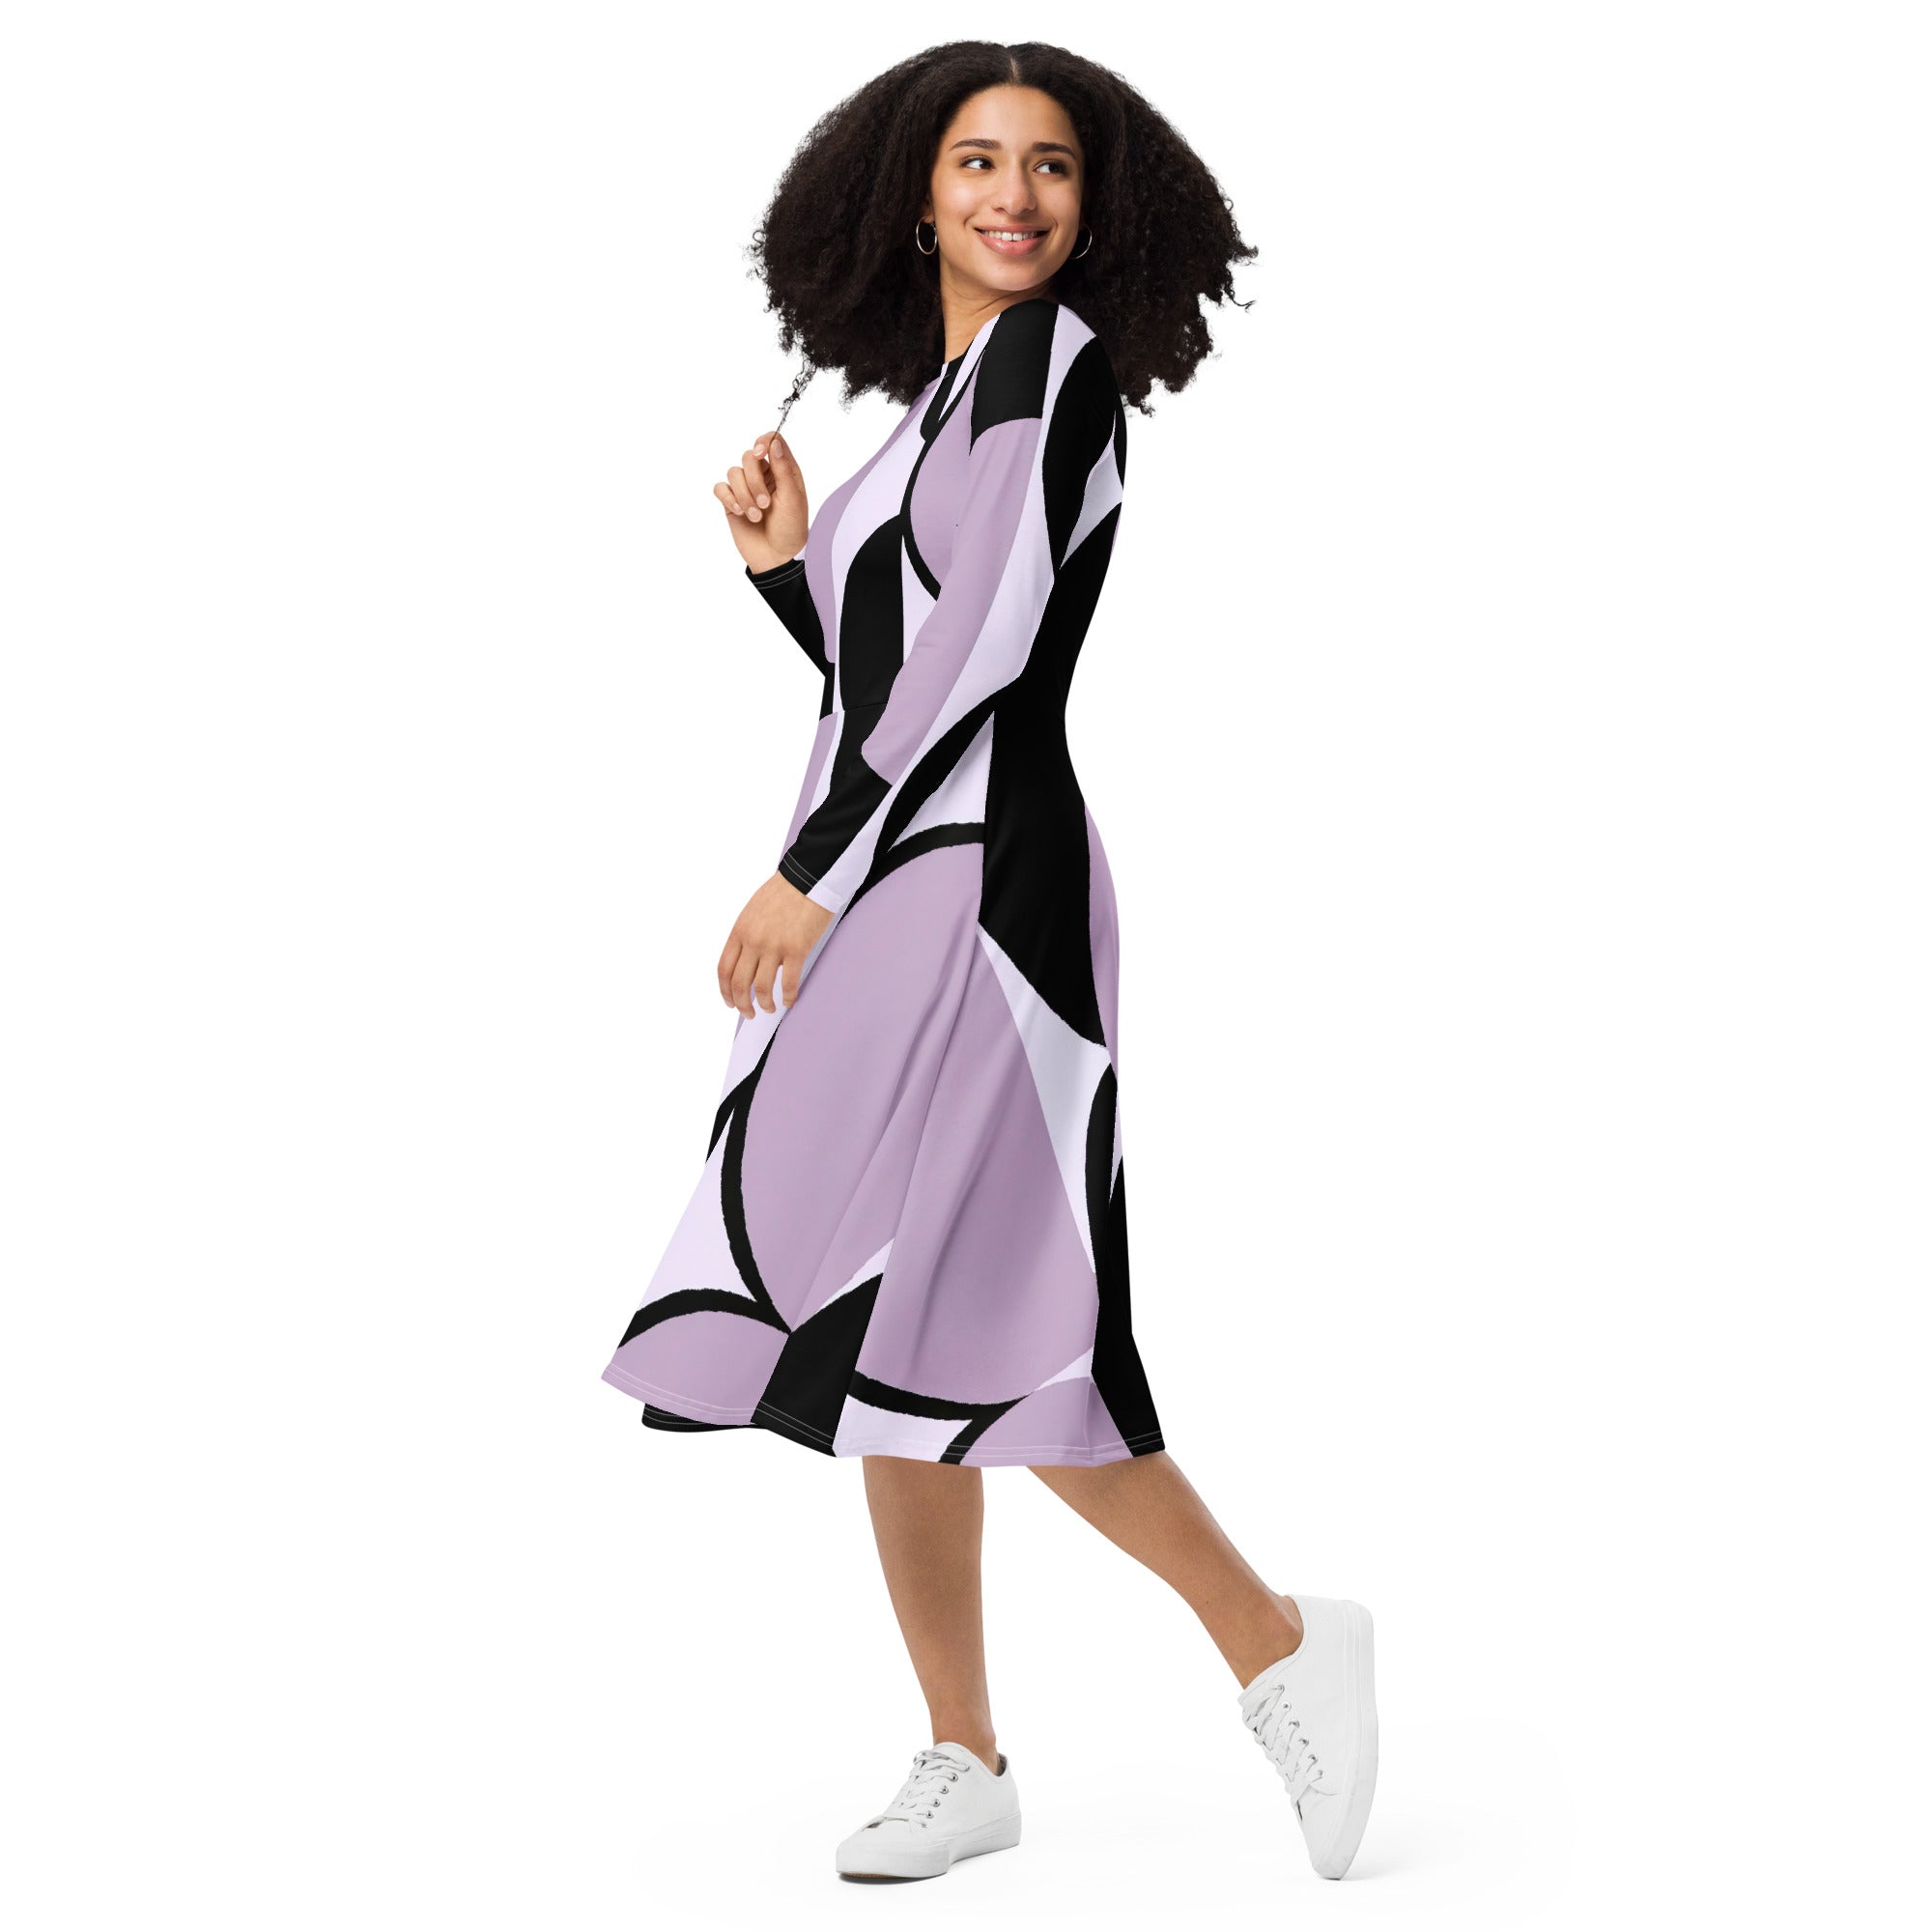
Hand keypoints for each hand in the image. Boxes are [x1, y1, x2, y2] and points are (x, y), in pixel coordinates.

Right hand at [715, 430, 809, 573]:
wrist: (777, 557)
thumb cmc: (790, 529)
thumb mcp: (793, 498)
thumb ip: (783, 469)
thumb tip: (774, 442)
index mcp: (783, 471)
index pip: (771, 441)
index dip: (763, 441)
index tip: (760, 454)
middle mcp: (764, 476)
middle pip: (748, 456)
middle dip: (754, 481)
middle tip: (765, 504)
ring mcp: (746, 488)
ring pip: (734, 473)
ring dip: (744, 496)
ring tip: (756, 516)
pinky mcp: (732, 502)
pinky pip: (721, 488)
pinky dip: (729, 499)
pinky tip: (740, 512)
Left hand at [717, 872, 832, 1016]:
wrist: (808, 878)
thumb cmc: (784, 892)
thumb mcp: (753, 911)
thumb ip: (747, 935)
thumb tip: (748, 959)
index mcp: (740, 931)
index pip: (724, 969)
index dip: (725, 991)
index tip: (730, 1002)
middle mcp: (753, 941)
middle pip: (739, 983)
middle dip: (742, 1004)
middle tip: (748, 1013)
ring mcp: (774, 946)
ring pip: (761, 988)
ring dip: (764, 1005)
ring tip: (770, 1009)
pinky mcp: (796, 949)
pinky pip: (788, 983)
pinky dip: (787, 997)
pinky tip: (789, 1000)